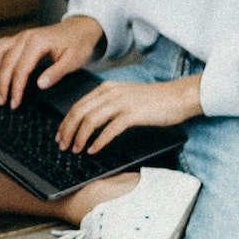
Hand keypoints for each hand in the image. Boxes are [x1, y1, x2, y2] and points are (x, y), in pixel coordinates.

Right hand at [0, 16, 103, 108]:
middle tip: (2, 102)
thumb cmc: (79, 44)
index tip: (15, 103)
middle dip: (2, 84)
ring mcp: (21, 36)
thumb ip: (56, 72)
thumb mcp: (73, 60)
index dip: (16, 88)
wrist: (82, 28)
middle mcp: (25, 37)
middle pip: (5, 62)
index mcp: (37, 43)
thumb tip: (40, 84)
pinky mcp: (20, 38)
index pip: (20, 69)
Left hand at [55, 74, 202, 154]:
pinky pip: (109, 129)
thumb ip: (108, 105)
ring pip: (90, 120)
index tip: (60, 135)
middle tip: (63, 146)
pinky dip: (98, 141)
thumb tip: (90, 122)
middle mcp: (111, 93)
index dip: (65, 122)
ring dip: (80, 137)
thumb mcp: (125, 97)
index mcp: (106, 88)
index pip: (78, 105)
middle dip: (68, 131)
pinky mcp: (132, 114)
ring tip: (76, 150)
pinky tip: (93, 150)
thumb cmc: (154, 100)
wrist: (178, 96)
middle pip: (79, 112)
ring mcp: (121, 102)